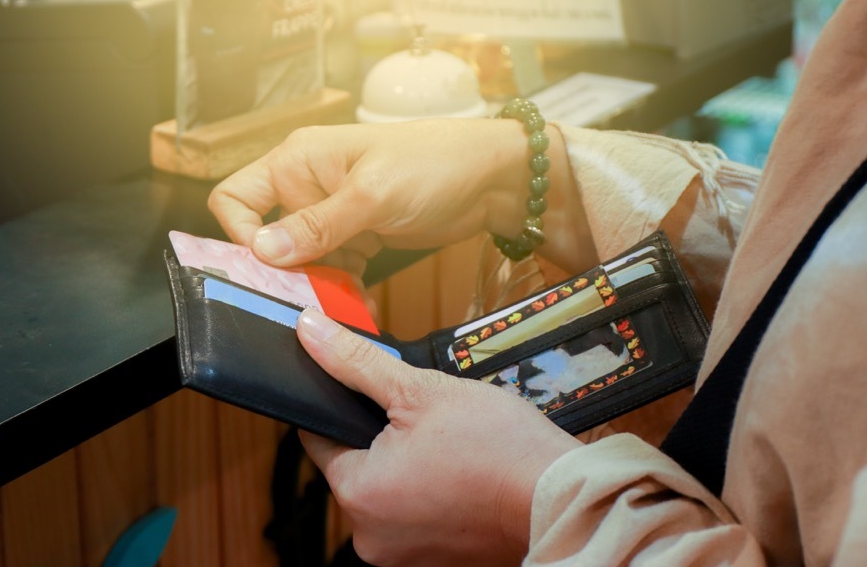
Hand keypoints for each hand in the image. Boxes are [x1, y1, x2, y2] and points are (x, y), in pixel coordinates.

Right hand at [208, 119, 593, 274]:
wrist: (494, 178)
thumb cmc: (434, 164)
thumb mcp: (372, 196)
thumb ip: (318, 225)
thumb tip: (263, 250)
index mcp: (297, 160)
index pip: (236, 198)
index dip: (241, 234)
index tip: (268, 266)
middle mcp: (307, 185)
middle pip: (266, 237)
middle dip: (282, 271)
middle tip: (302, 301)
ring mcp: (332, 213)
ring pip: (300, 261)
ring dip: (314, 286)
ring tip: (336, 307)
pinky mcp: (357, 236)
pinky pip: (332, 269)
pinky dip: (340, 289)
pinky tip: (356, 305)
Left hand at [296, 307, 579, 566]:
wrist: (564, 496)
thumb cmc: (499, 448)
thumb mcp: (419, 389)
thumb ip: (356, 362)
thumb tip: (311, 332)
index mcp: (357, 495)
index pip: (320, 439)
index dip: (343, 406)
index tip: (369, 391)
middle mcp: (372, 536)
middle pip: (357, 464)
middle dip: (383, 435)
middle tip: (424, 416)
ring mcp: (406, 554)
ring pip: (390, 486)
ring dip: (410, 461)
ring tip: (450, 444)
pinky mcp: (438, 558)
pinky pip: (419, 510)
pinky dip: (433, 487)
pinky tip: (461, 469)